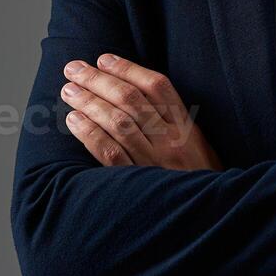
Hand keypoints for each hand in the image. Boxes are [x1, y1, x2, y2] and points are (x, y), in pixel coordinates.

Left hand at [60, 54, 222, 170]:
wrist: (206, 217)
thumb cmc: (200, 182)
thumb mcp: (200, 148)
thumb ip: (176, 124)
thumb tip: (141, 97)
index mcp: (188, 129)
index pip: (157, 87)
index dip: (129, 69)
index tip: (105, 59)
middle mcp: (171, 141)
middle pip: (131, 100)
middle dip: (99, 80)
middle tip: (74, 68)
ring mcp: (153, 162)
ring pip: (118, 122)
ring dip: (89, 102)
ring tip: (69, 89)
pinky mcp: (136, 183)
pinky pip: (110, 153)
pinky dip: (90, 133)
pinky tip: (73, 120)